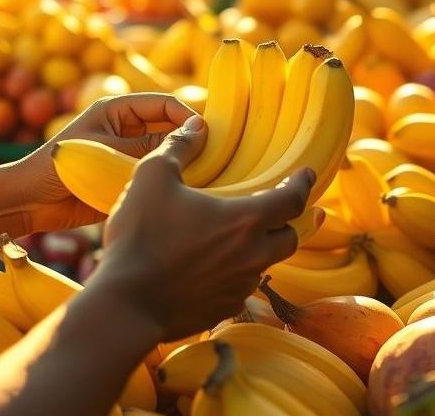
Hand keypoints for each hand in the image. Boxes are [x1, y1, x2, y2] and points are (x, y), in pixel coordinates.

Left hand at [9, 93, 193, 233]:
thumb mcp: (110, 150)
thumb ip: (150, 144)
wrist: (30, 201)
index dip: (186, 115)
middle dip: (187, 139)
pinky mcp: (124, 178)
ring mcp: (126, 154)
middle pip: (167, 128)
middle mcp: (126, 129)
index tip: (207, 134)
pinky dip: (166, 181)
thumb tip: (191, 132)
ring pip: (163, 153)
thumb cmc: (62, 166)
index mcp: (119, 110)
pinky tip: (182, 192)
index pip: (163, 104)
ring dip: (178, 162)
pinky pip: (152, 176)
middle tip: (212, 158)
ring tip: (202, 176)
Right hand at [92, 124, 314, 341]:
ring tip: (241, 237)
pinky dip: (236, 273)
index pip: (291, 200)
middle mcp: (251, 256)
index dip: (303, 184)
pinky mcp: (222, 309)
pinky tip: (215, 266)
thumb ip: (179, 146)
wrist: (126, 302)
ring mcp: (238, 287)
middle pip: (289, 238)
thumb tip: (195, 125)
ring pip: (265, 265)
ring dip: (260, 249)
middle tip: (280, 208)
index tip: (308, 174)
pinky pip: (240, 288)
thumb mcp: (153, 175)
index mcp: (244, 220)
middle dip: (289, 221)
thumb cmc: (141, 234)